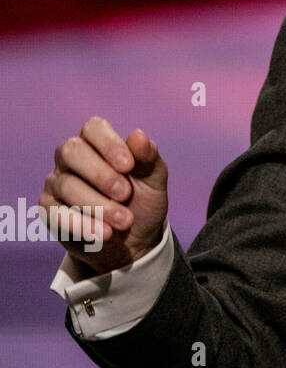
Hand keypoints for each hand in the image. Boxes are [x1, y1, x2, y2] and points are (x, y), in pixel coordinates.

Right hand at [39, 117, 169, 277]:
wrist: (134, 240)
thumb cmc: (143, 200)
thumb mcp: (154, 178)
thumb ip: (148, 156)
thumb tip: (138, 135)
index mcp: (97, 142)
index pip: (93, 128)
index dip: (109, 144)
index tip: (129, 166)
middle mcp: (71, 158)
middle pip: (72, 151)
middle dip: (101, 174)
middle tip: (125, 194)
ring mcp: (57, 183)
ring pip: (66, 185)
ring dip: (98, 205)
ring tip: (124, 221)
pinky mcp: (50, 210)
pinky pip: (56, 213)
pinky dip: (82, 224)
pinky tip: (104, 234)